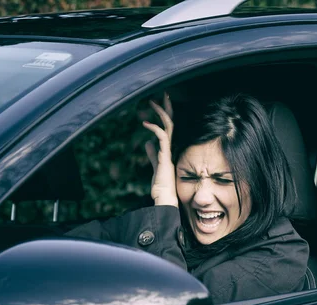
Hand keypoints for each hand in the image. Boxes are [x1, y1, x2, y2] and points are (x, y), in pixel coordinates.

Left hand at [143, 92, 177, 206]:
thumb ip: (152, 154)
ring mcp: (170, 150)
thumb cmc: (161, 186)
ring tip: (151, 102)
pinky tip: (144, 123)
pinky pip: (163, 136)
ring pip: (169, 125)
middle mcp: (173, 147)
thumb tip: (147, 143)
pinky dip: (154, 128)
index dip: (166, 114)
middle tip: (163, 94)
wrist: (164, 198)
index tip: (161, 103)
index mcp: (170, 148)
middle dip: (167, 107)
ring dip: (161, 112)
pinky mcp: (167, 155)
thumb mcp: (155, 165)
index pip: (170, 127)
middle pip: (172, 122)